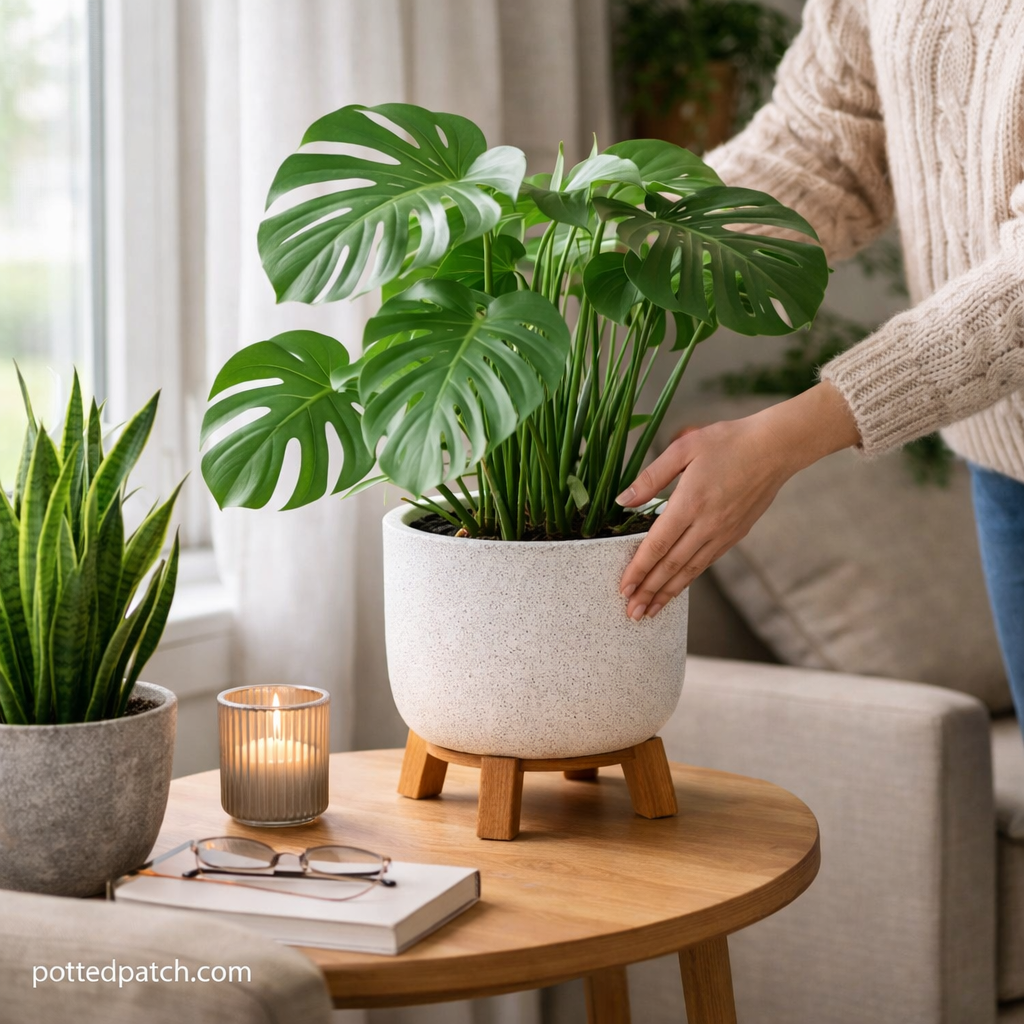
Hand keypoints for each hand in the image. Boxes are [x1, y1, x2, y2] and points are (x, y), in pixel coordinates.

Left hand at [617, 383, 859, 618]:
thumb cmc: (727, 441)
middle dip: (649, 592)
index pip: (657, 545)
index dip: (639, 569)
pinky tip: (676, 588)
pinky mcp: (734, 535)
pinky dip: (688, 580)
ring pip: (690, 570)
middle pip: (672, 566)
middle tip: (632, 612)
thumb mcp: (683, 448)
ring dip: (667, 593)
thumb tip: (622, 501)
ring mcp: (723, 533)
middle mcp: (707, 524)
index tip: (623, 588)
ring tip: (650, 612)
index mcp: (690, 503)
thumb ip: (650, 477)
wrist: (775, 448)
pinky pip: (706, 563)